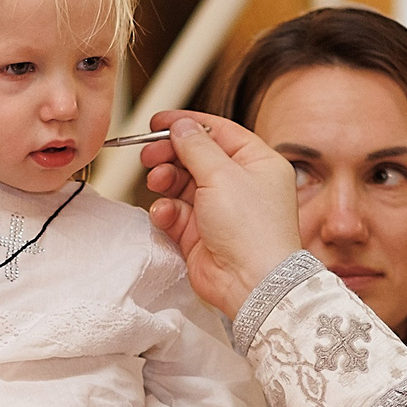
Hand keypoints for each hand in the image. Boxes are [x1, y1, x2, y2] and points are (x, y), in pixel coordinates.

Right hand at [139, 111, 303, 317]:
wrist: (252, 284)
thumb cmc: (252, 231)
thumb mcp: (222, 175)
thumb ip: (196, 147)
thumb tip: (181, 126)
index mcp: (257, 163)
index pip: (219, 132)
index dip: (187, 124)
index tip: (158, 122)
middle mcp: (240, 184)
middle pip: (196, 157)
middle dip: (170, 154)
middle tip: (149, 155)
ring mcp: (220, 210)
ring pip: (182, 184)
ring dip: (165, 180)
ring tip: (157, 183)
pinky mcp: (201, 234)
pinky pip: (176, 213)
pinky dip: (166, 210)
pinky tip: (164, 213)